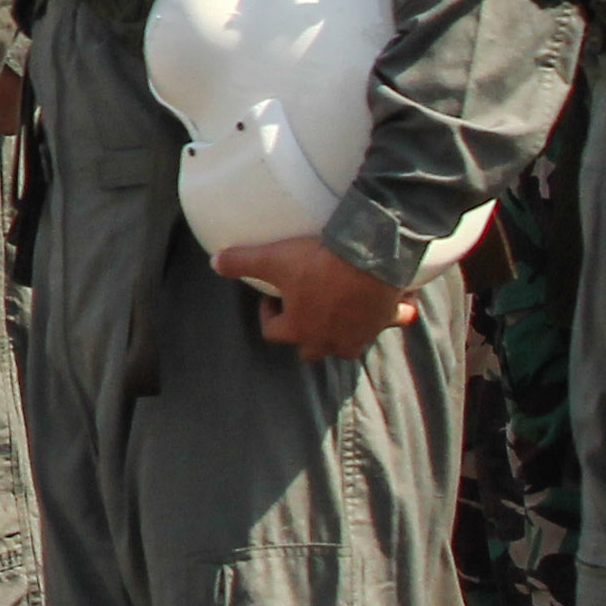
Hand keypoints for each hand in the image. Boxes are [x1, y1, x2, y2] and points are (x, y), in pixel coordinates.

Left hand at [217, 235, 416, 357]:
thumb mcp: (272, 259)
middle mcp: (331, 340)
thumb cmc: (318, 263)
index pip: (274, 332)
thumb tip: (215, 262)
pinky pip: (389, 321)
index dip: (268, 314)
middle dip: (305, 332)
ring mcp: (361, 334)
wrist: (371, 257)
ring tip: (339, 306)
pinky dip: (389, 314)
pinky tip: (390, 300)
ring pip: (348, 342)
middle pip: (312, 348)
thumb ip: (240, 262)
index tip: (270, 297)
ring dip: (343, 330)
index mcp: (301, 329)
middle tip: (303, 306)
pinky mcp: (387, 321)